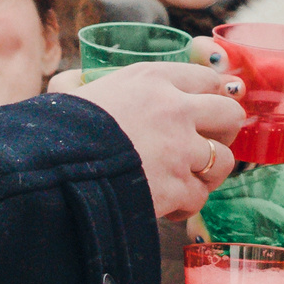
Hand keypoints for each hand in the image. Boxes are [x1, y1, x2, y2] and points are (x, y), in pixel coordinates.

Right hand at [74, 63, 246, 217]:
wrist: (53, 171)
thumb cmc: (57, 131)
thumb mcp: (74, 92)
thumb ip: (85, 84)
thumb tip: (72, 81)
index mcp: (151, 79)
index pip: (206, 78)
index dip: (212, 96)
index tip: (208, 111)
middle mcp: (174, 108)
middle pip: (230, 114)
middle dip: (224, 132)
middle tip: (207, 145)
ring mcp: (180, 148)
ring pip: (225, 160)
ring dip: (208, 173)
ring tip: (185, 180)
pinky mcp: (177, 186)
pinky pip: (200, 197)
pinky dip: (185, 205)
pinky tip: (166, 204)